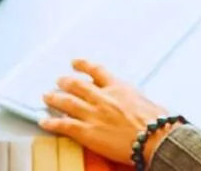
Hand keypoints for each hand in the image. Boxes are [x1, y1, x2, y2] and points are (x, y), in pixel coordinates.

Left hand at [39, 59, 171, 164]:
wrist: (155, 138)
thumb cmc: (157, 121)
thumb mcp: (146, 101)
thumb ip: (133, 98)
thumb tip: (135, 101)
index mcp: (119, 87)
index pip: (96, 70)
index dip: (82, 65)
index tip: (74, 62)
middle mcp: (103, 97)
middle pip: (77, 84)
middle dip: (64, 81)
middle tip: (58, 80)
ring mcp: (93, 114)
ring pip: (67, 102)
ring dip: (54, 98)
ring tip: (46, 96)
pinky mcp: (88, 132)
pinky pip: (64, 125)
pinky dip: (51, 122)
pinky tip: (44, 121)